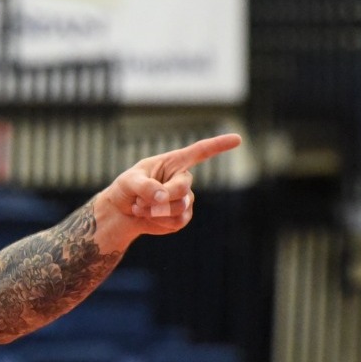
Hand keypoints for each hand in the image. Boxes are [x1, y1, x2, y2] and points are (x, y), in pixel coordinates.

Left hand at [101, 133, 241, 236]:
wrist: (122, 212)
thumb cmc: (126, 189)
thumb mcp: (128, 181)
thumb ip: (144, 186)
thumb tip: (162, 197)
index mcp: (174, 162)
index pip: (200, 152)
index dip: (219, 145)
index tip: (238, 139)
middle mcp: (183, 179)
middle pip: (183, 188)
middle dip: (161, 197)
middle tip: (141, 201)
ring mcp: (185, 199)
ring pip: (179, 208)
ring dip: (154, 211)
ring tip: (140, 207)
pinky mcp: (182, 217)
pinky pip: (176, 222)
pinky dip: (157, 222)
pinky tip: (147, 217)